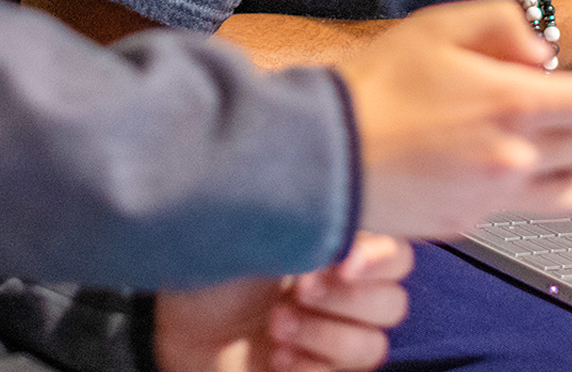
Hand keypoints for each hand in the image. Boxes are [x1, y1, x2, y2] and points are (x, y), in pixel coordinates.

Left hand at [154, 234, 413, 371]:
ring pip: (374, 346)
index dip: (380, 260)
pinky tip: (276, 356)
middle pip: (393, 303)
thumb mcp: (255, 227)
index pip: (397, 254)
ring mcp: (334, 336)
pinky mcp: (321, 371)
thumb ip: (310, 215)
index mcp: (338, 243)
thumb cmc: (208, 265)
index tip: (343, 261)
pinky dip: (311, 366)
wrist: (174, 326)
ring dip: (323, 336)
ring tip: (275, 326)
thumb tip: (347, 219)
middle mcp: (343, 289)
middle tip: (297, 290)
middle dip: (344, 299)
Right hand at [336, 0, 571, 238]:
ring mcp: (495, 197)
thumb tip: (546, 42)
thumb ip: (503, 23)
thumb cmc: (372, 88)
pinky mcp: (471, 221)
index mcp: (511, 107)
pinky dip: (539, 182)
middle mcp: (514, 159)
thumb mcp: (438, 27)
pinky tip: (521, 159)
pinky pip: (527, 206)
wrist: (322, 154)